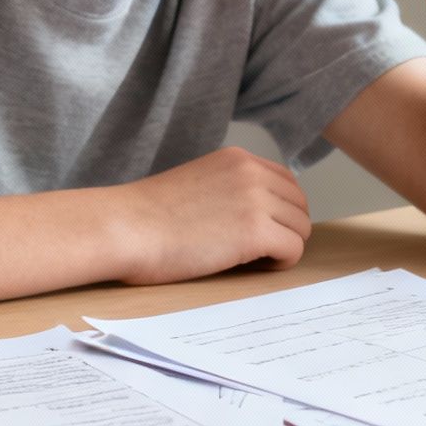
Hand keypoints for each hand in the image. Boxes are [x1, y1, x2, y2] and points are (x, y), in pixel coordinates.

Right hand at [111, 147, 311, 284]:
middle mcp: (251, 172)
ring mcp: (256, 200)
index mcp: (237, 159)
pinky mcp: (255, 231)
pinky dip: (280, 263)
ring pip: (300, 228)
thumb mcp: (197, 184)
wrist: (125, 228)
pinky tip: (252, 266)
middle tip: (256, 250)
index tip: (259, 230)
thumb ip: (229, 189)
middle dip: (284, 230)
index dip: (279, 210)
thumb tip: (259, 213)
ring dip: (282, 247)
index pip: (286, 182)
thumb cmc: (146, 217)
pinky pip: (293, 249)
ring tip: (250, 260)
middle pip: (299, 205)